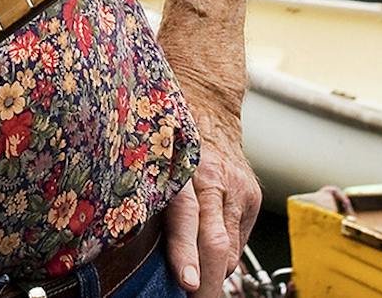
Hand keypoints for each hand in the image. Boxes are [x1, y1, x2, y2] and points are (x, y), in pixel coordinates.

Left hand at [162, 89, 260, 297]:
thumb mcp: (148, 159)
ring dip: (214, 274)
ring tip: (196, 288)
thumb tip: (130, 249)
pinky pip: (238, 242)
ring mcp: (238, 187)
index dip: (186, 252)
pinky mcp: (251, 197)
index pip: (186, 214)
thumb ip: (147, 199)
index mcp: (183, 165)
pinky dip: (223, 256)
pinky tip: (209, 260)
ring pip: (229, 250)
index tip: (187, 282)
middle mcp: (215, 177)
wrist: (207, 103)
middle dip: (207, 282)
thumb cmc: (166, 133)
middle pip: (215, 242)